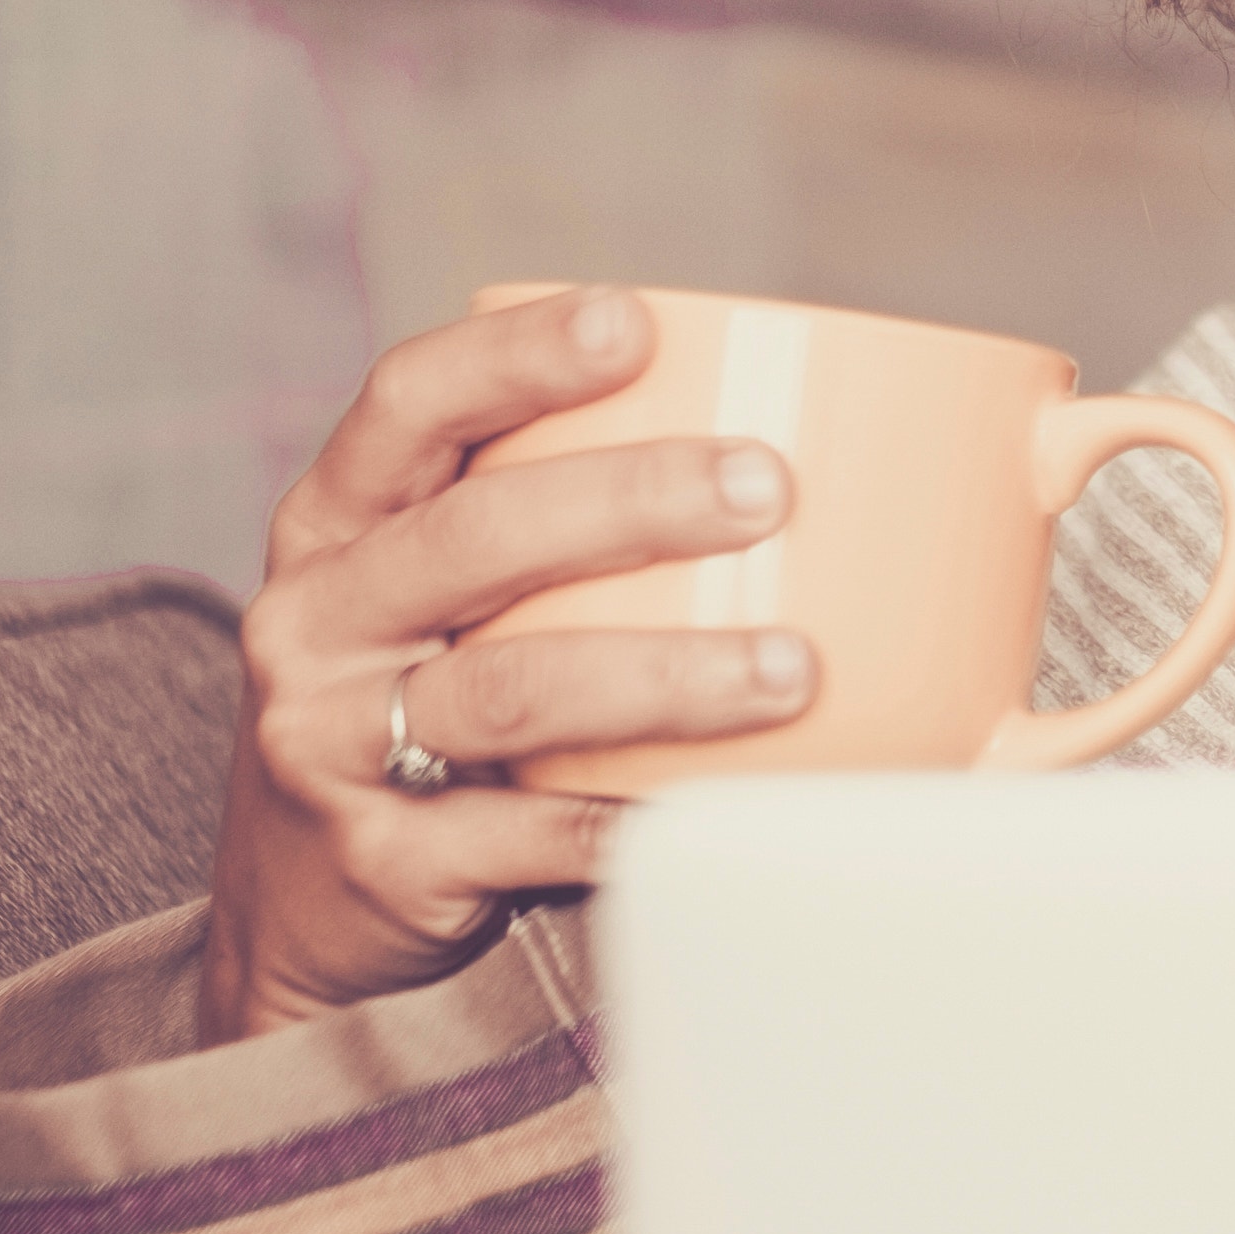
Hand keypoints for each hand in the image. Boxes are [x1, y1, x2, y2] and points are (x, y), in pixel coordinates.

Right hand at [200, 284, 818, 1044]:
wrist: (310, 908)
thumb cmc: (442, 702)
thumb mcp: (464, 594)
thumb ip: (593, 517)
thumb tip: (924, 445)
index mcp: (341, 520)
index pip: (409, 402)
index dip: (514, 356)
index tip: (635, 325)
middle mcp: (319, 618)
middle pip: (472, 536)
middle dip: (627, 501)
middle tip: (767, 489)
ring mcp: (335, 742)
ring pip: (507, 689)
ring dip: (662, 675)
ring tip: (791, 669)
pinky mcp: (383, 862)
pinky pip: (526, 835)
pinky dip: (633, 817)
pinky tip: (725, 807)